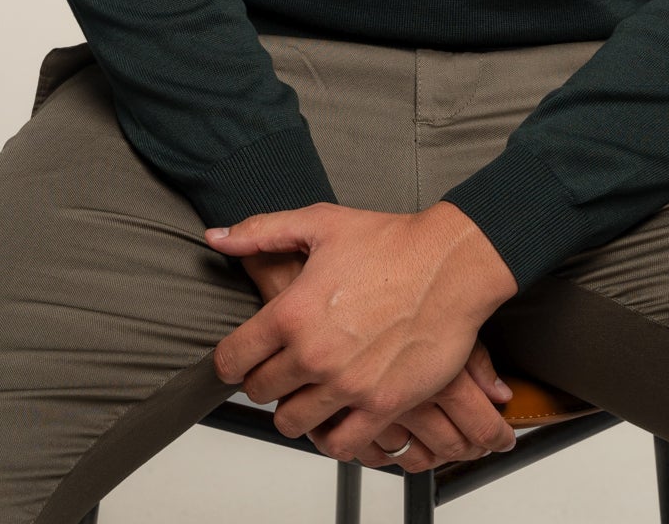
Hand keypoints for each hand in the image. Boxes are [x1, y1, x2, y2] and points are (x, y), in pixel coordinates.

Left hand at [205, 201, 518, 466]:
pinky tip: (338, 415)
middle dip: (265, 379)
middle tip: (283, 366)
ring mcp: (348, 384)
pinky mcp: (382, 404)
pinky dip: (333, 436)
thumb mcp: (320, 223)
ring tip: (309, 390)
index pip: (232, 359)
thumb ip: (262, 232)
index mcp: (291, 312)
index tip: (242, 358)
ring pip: (292, 423)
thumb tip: (218, 237)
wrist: (450, 264)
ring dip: (296, 409)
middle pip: (260, 392)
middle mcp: (314, 354)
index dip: (232, 359)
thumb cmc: (391, 242)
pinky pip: (340, 444)